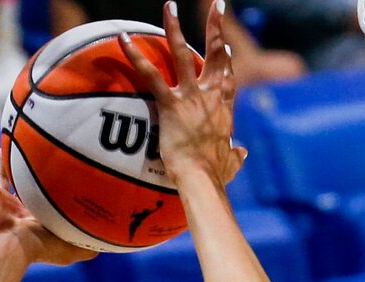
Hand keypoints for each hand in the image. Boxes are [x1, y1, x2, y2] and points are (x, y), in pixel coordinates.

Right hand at [0, 131, 90, 266]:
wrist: (8, 247)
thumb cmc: (39, 248)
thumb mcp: (73, 247)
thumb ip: (90, 246)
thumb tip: (111, 243)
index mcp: (34, 219)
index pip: (43, 202)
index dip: (50, 193)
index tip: (61, 178)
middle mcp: (16, 207)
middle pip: (21, 187)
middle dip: (25, 176)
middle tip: (32, 156)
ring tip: (2, 145)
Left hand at [121, 2, 244, 189]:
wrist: (204, 180)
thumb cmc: (215, 177)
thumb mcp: (231, 164)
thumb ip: (236, 156)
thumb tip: (242, 153)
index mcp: (224, 110)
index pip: (227, 78)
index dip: (227, 60)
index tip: (227, 47)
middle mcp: (210, 96)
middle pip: (215, 54)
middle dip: (216, 27)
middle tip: (216, 5)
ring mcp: (191, 97)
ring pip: (182, 53)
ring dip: (174, 27)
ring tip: (169, 5)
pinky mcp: (171, 104)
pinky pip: (150, 75)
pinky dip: (135, 56)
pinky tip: (122, 38)